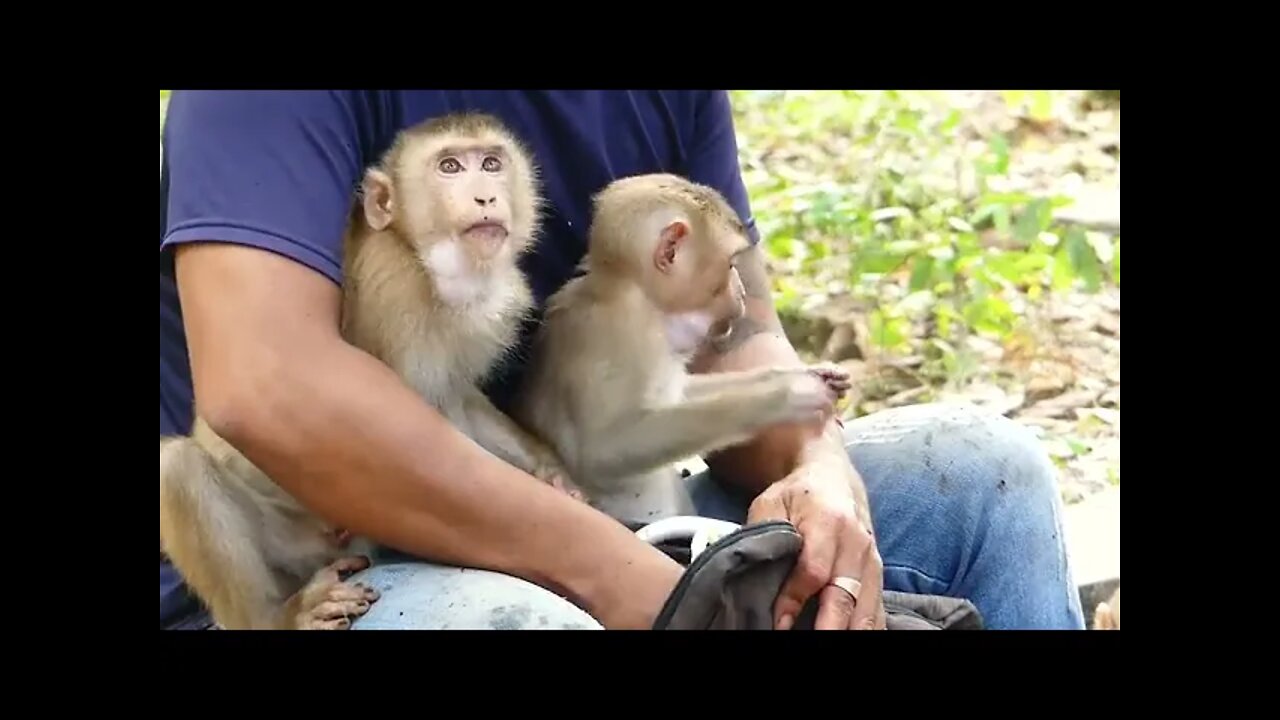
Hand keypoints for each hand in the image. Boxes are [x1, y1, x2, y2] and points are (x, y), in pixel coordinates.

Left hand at [747, 457, 885, 629]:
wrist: (833, 478)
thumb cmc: (796, 495)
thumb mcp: (770, 505)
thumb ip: (764, 540)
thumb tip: (756, 582)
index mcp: (828, 520)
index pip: (813, 571)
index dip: (793, 600)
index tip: (777, 624)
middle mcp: (857, 543)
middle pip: (844, 597)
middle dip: (828, 627)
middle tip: (811, 644)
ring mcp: (873, 561)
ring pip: (867, 610)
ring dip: (849, 632)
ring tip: (826, 643)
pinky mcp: (879, 575)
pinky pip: (877, 612)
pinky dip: (865, 629)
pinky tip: (849, 635)